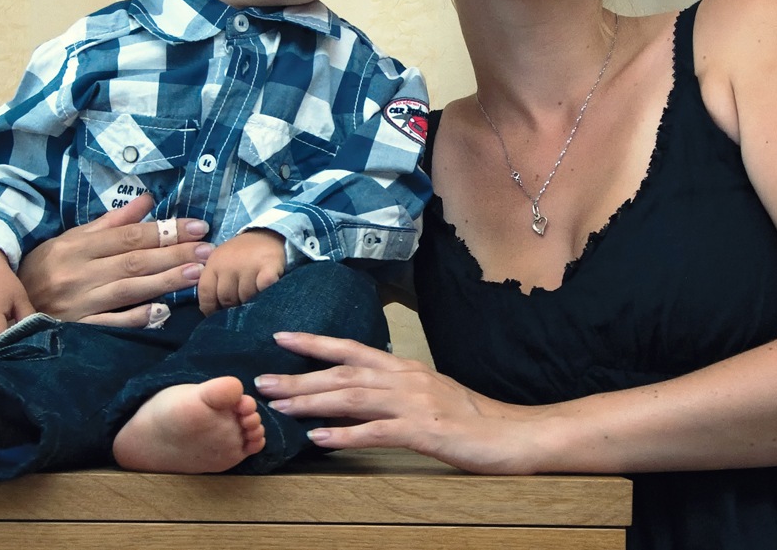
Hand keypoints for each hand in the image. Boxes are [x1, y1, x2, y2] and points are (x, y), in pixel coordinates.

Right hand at [17, 194, 211, 326]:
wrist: (6, 309)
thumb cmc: (44, 269)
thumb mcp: (70, 240)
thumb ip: (111, 222)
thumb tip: (147, 200)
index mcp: (77, 246)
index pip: (129, 236)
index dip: (165, 230)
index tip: (197, 226)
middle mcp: (78, 273)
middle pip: (134, 261)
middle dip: (174, 254)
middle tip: (208, 249)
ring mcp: (78, 303)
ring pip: (128, 290)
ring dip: (165, 282)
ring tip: (197, 274)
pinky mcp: (77, 330)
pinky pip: (111, 324)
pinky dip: (136, 318)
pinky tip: (162, 311)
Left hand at [197, 229, 285, 314]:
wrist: (268, 233)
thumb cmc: (242, 255)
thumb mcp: (222, 263)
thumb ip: (215, 283)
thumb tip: (212, 314)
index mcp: (214, 263)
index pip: (206, 293)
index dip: (210, 309)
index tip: (217, 317)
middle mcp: (229, 264)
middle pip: (226, 299)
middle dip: (233, 308)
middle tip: (241, 307)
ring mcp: (249, 265)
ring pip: (246, 298)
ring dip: (251, 303)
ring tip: (255, 298)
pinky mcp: (269, 268)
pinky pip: (264, 290)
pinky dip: (266, 294)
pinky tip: (267, 293)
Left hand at [255, 331, 540, 473]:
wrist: (513, 434)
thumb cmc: (470, 417)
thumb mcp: (428, 394)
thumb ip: (392, 390)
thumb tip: (354, 393)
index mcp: (405, 368)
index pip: (351, 349)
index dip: (314, 343)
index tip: (280, 337)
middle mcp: (405, 379)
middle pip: (342, 374)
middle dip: (299, 376)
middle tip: (263, 381)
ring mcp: (415, 404)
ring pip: (352, 398)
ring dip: (311, 401)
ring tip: (280, 407)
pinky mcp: (424, 433)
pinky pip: (377, 433)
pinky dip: (345, 435)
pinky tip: (320, 439)